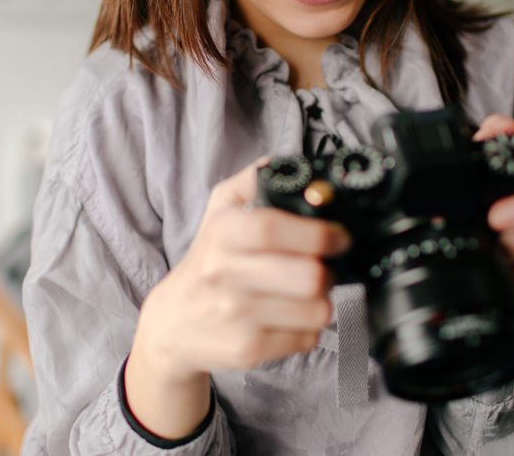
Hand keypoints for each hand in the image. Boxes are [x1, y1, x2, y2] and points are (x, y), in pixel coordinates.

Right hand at [126, 158, 349, 437]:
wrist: (174, 324)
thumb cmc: (208, 262)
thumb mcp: (219, 212)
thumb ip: (252, 181)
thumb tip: (286, 163)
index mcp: (222, 233)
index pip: (272, 228)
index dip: (317, 232)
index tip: (339, 236)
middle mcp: (225, 275)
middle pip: (308, 276)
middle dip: (329, 271)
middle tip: (323, 267)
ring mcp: (237, 316)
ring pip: (316, 310)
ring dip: (321, 301)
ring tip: (304, 294)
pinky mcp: (248, 350)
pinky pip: (307, 338)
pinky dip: (307, 328)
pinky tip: (288, 318)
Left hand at [474, 115, 513, 327]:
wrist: (512, 228)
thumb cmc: (503, 193)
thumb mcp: (495, 164)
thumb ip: (494, 141)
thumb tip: (499, 126)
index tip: (495, 217)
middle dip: (504, 245)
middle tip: (481, 243)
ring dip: (508, 270)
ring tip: (489, 260)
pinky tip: (509, 282)